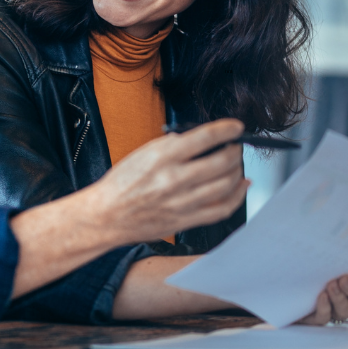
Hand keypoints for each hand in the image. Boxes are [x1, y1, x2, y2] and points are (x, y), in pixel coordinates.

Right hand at [9, 120, 248, 298]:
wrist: (106, 215)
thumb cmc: (122, 183)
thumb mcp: (144, 152)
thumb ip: (173, 145)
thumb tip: (201, 140)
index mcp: (163, 157)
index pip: (205, 137)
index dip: (227, 130)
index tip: (236, 127)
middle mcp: (174, 179)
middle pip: (222, 162)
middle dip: (235, 152)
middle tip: (235, 147)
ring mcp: (182, 202)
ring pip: (226, 185)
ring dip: (237, 172)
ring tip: (236, 165)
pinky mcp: (186, 221)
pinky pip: (221, 209)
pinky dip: (237, 197)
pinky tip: (241, 187)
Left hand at [297, 247, 347, 323]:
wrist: (286, 279)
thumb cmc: (316, 260)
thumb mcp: (340, 247)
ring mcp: (332, 304)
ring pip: (345, 310)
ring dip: (342, 296)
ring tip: (333, 283)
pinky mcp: (316, 313)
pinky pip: (324, 316)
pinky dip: (325, 307)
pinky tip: (321, 296)